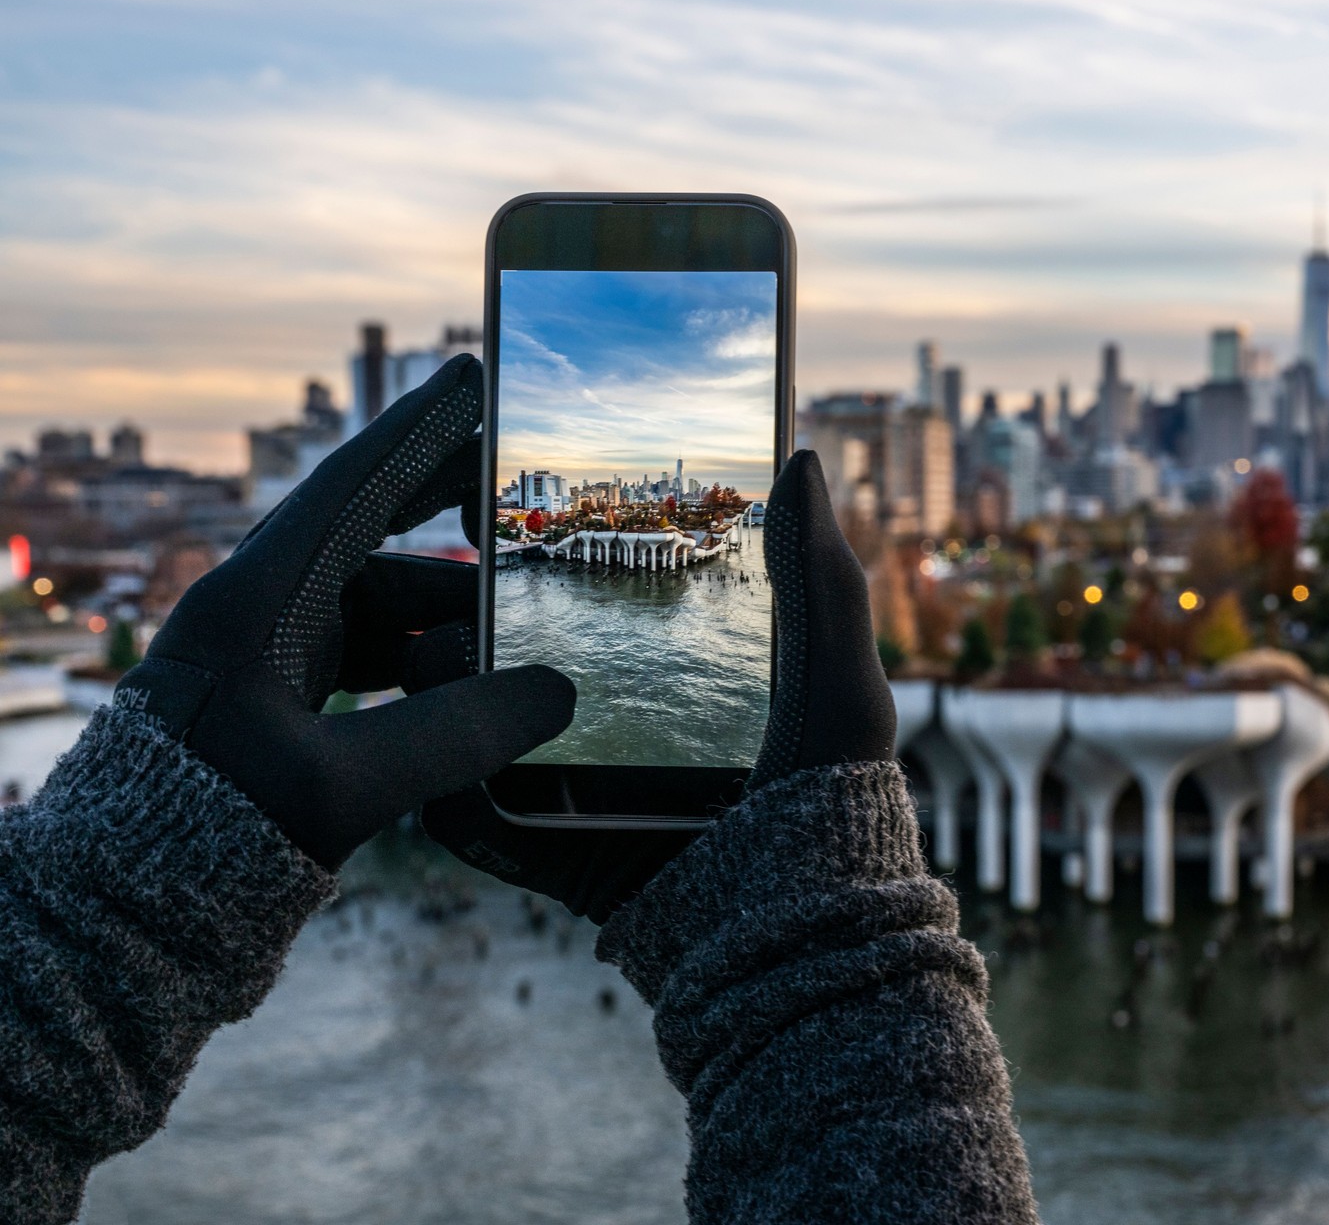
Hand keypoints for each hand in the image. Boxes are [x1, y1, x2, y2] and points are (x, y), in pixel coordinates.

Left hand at [114, 355, 574, 869]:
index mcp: (257, 603)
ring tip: (523, 634)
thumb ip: (456, 736)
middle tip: (517, 482)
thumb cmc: (207, 838)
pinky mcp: (277, 707)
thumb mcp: (339, 787)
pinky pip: (371, 661)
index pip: (353, 490)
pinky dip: (426, 666)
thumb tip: (556, 692)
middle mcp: (260, 615)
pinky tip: (477, 693)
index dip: (421, 433)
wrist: (120, 914)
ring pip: (379, 608)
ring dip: (449, 615)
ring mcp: (268, 660)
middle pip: (372, 538)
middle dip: (446, 513)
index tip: (475, 380)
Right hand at [420, 448, 895, 920]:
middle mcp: (623, 734)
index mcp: (680, 684)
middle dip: (479, 620)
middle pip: (526, 664)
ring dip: (446, 695)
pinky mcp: (557, 860)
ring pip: (483, 737)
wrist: (808, 926)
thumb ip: (823, 576)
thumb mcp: (840, 678)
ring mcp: (583, 798)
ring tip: (433, 653)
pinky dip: (449, 802)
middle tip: (459, 579)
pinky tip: (434, 760)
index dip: (558, 559)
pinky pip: (480, 829)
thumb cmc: (835, 795)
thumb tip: (801, 456)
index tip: (520, 509)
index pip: (601, 606)